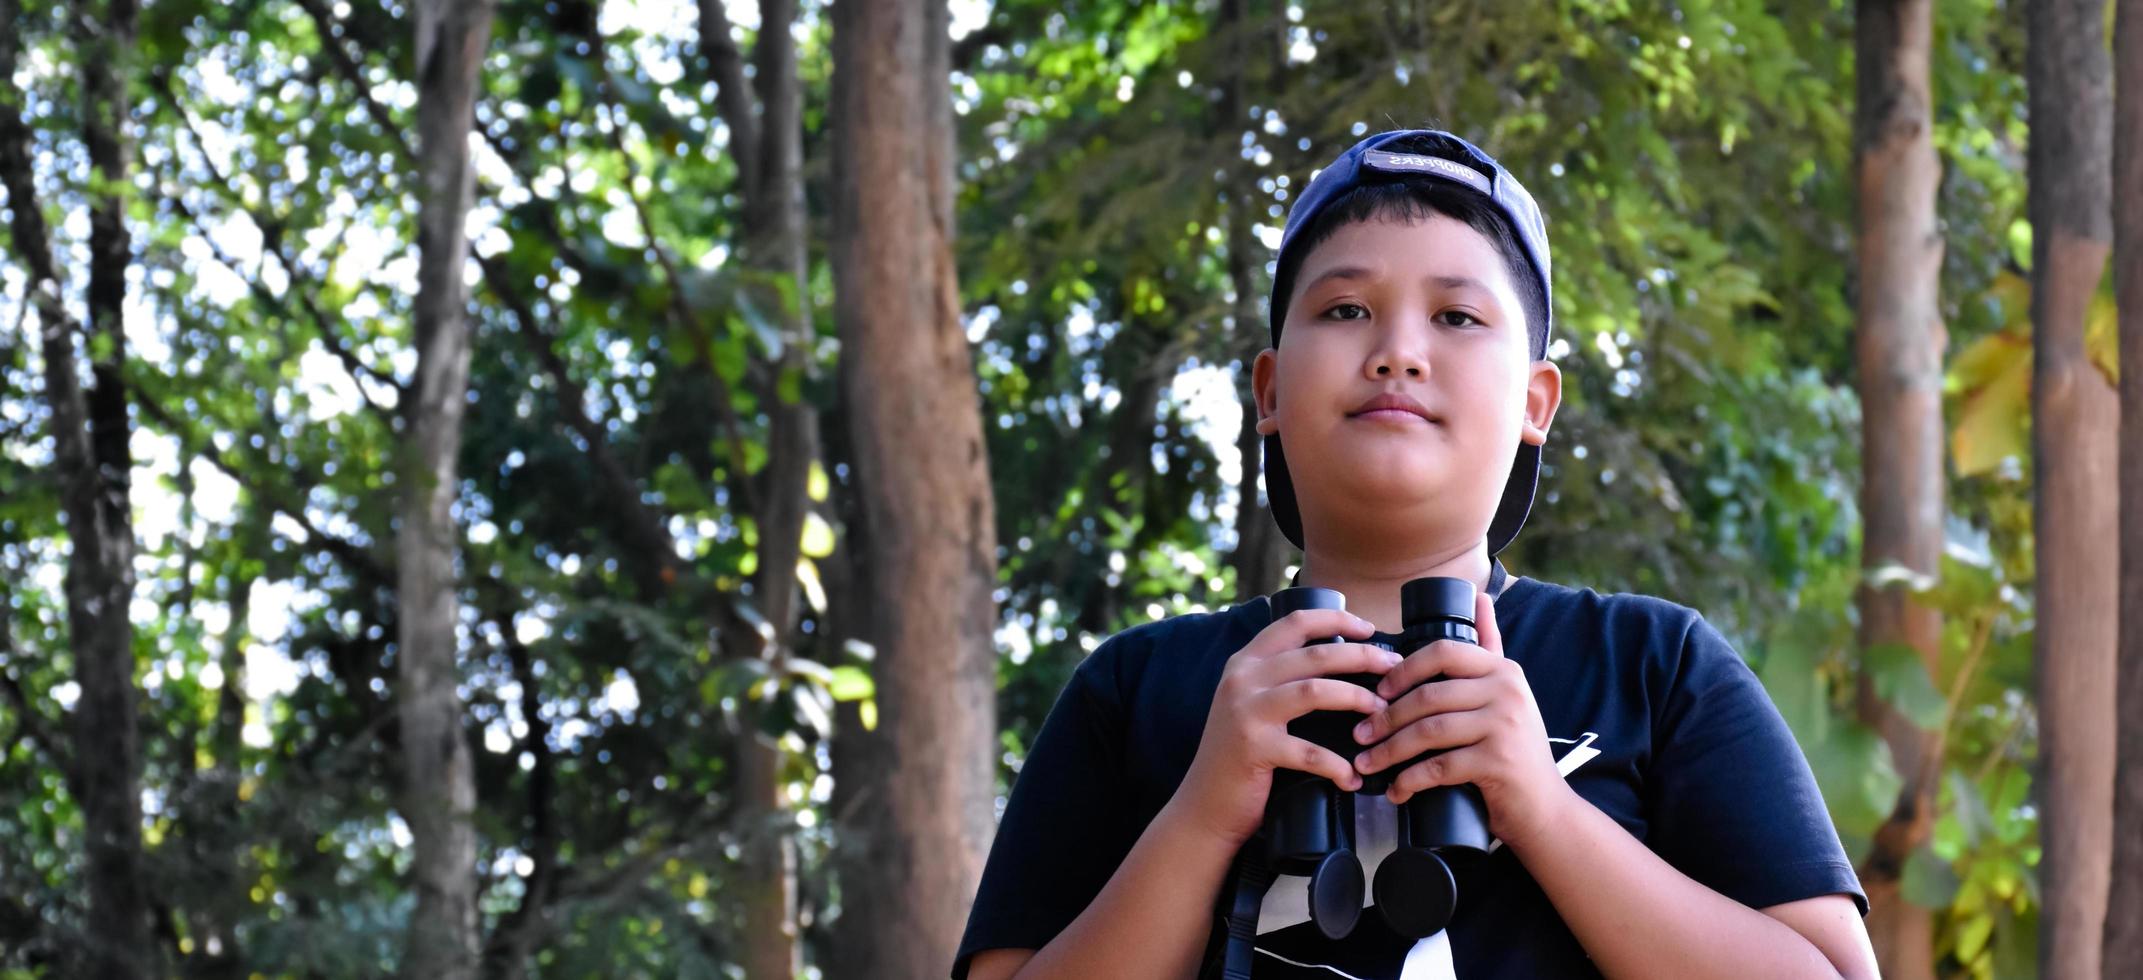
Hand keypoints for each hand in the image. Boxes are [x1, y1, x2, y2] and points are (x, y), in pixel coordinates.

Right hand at [1170, 608, 1403, 848]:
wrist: (1203, 806)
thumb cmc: (1239, 757)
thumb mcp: (1250, 704)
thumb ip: (1279, 679)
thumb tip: (1339, 661)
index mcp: (1245, 662)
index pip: (1294, 623)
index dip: (1336, 619)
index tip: (1369, 627)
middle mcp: (1242, 679)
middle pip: (1315, 654)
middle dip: (1362, 656)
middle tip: (1393, 667)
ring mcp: (1246, 712)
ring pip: (1315, 690)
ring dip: (1357, 698)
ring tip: (1381, 712)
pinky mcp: (1253, 748)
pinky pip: (1309, 751)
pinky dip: (1337, 765)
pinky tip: (1353, 777)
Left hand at [1348, 591, 1568, 846]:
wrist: (1544, 808)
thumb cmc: (1514, 750)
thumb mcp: (1506, 693)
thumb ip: (1490, 647)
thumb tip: (1479, 597)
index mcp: (1503, 670)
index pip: (1443, 652)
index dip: (1403, 669)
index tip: (1378, 691)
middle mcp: (1507, 691)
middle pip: (1429, 694)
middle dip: (1387, 717)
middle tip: (1360, 734)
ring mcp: (1504, 726)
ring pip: (1429, 731)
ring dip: (1390, 750)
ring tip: (1367, 763)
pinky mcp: (1498, 762)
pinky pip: (1439, 767)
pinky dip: (1410, 781)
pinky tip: (1395, 790)